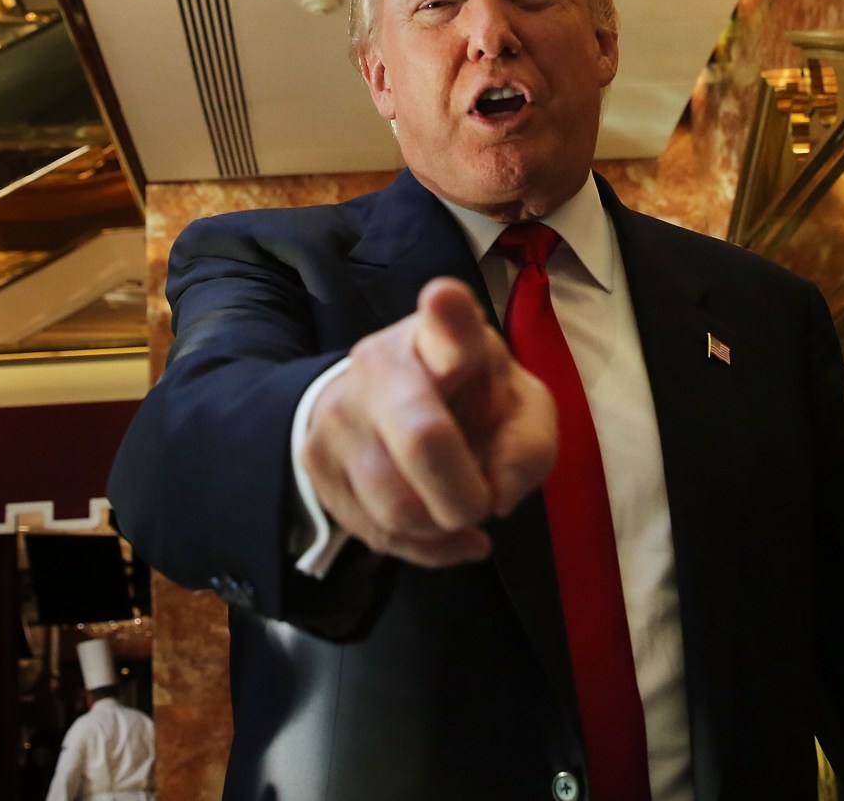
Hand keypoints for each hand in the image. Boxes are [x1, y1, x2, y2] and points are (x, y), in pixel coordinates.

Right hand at [301, 277, 556, 566]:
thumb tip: (495, 495)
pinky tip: (436, 529)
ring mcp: (339, 414)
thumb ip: (528, 447)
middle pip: (422, 439)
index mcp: (440, 336)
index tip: (445, 296)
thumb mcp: (518, 409)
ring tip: (453, 508)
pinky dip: (421, 547)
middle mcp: (380, 366)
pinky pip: (377, 533)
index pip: (445, 322)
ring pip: (398, 505)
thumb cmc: (465, 401)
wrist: (375, 405)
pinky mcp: (315, 462)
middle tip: (481, 504)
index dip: (448, 315)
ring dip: (441, 526)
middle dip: (464, 495)